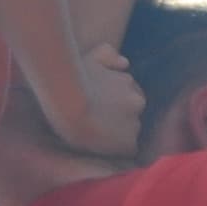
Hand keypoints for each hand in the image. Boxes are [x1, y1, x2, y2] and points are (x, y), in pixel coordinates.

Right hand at [45, 41, 145, 162]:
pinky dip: (118, 150)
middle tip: (97, 121)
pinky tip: (101, 146)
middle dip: (118, 118)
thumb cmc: (75, 81)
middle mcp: (137, 102)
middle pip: (131, 115)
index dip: (114, 105)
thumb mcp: (90, 58)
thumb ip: (108, 55)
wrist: (69, 104)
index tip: (99, 107)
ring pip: (130, 132)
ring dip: (117, 134)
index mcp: (130, 85)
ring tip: (96, 134)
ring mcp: (135, 123)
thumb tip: (125, 63)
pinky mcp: (129, 143)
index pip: (129, 98)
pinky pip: (128, 150)